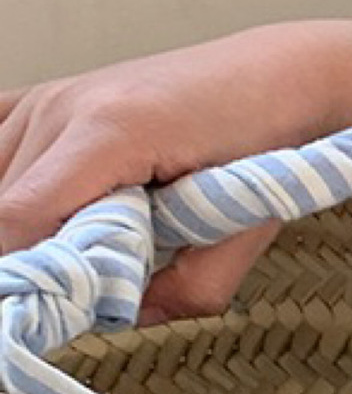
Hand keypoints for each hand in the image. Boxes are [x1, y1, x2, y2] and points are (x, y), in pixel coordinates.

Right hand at [0, 23, 345, 323]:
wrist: (281, 77)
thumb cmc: (270, 141)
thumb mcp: (247, 227)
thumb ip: (190, 285)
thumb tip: (126, 316)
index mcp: (112, 130)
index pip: (17, 217)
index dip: (22, 275)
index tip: (42, 312)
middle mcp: (67, 106)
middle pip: (2, 206)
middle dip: (33, 257)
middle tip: (83, 283)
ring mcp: (52, 97)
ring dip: (23, 225)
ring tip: (80, 241)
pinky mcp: (47, 96)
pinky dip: (8, 185)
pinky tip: (43, 211)